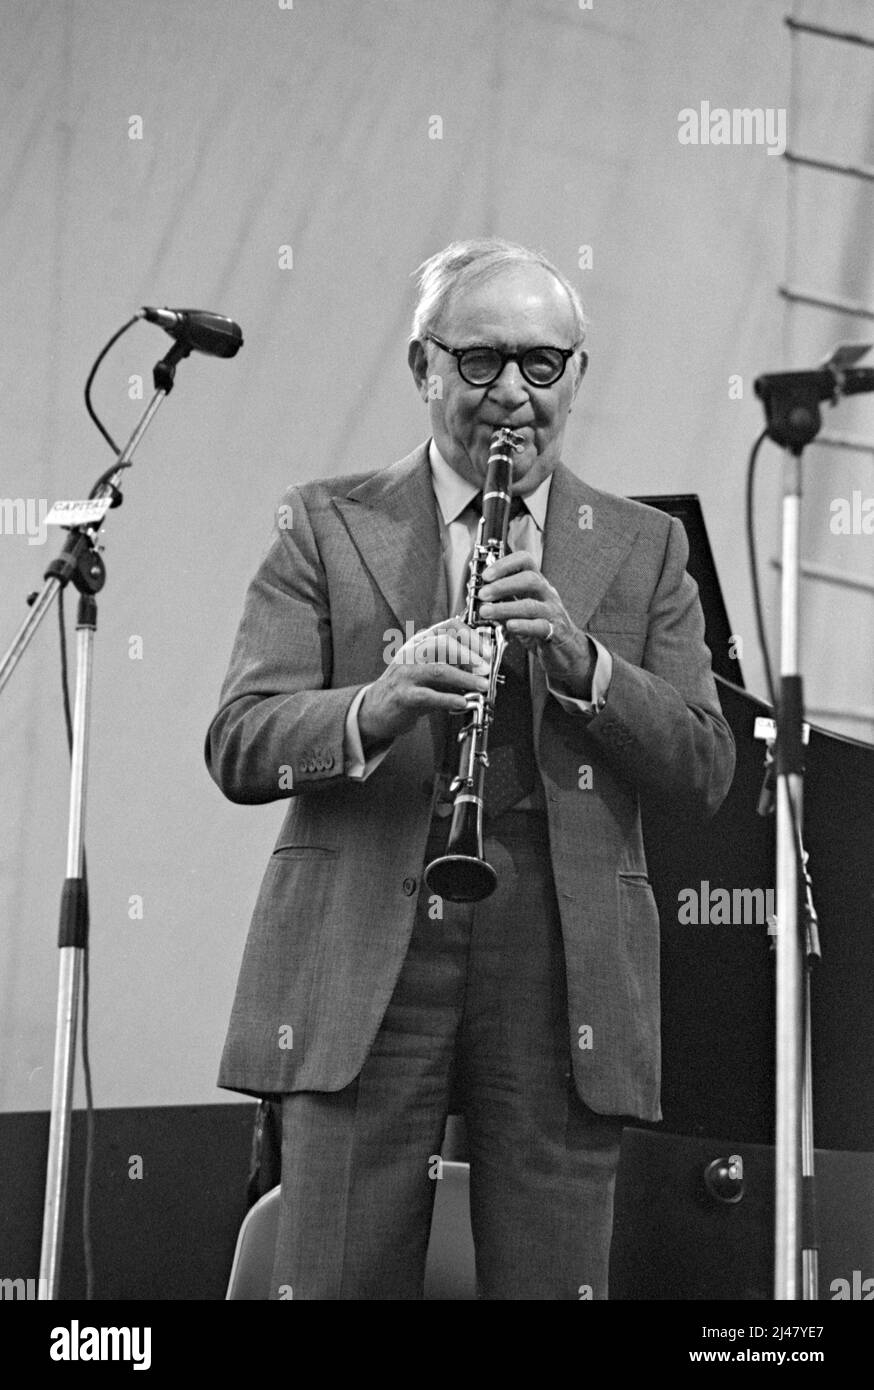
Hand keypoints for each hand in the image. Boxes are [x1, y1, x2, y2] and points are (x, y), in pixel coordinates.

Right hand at [358, 617, 492, 749]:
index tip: (487, 651)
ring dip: (465, 677)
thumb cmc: (407, 688)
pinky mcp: (403, 696)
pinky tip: (462, 702)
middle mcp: (412, 653)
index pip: (449, 626)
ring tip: (481, 685)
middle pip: (444, 643)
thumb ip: (453, 666)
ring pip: (439, 669)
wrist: (376, 709)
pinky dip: (448, 699)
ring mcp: (406, 674)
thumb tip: (483, 668)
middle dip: (471, 655)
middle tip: (486, 668)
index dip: (471, 636)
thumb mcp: (430, 670)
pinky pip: (429, 696)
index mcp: (420, 642)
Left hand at [478, 551, 593, 698]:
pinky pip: (540, 626)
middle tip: (483, 594)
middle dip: (503, 585)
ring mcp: (553, 613)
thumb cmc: (542, 627)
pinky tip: (509, 625)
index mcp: (538, 585)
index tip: (486, 575)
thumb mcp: (521, 611)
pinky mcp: (555, 632)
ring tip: (486, 612)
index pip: (525, 562)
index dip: (505, 564)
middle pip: (530, 579)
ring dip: (505, 607)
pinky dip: (523, 625)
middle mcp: (547, 595)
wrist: (567, 651)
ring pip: (531, 605)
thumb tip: (480, 598)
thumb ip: (503, 603)